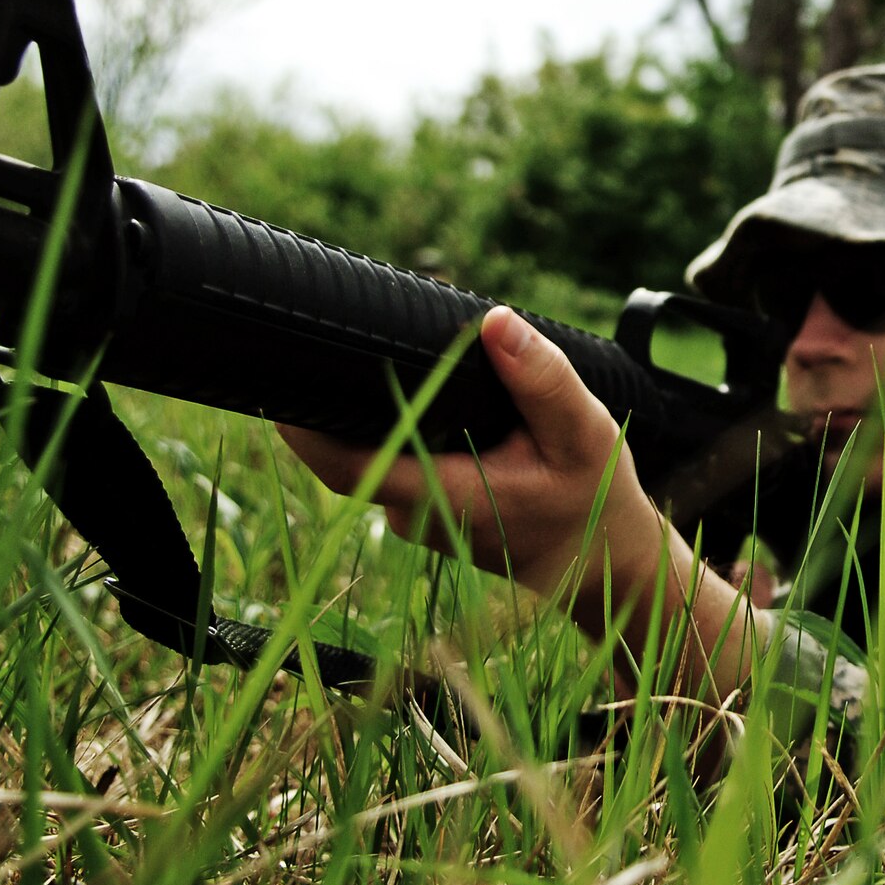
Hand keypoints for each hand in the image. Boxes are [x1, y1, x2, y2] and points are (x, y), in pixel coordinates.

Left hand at [279, 306, 658, 603]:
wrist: (606, 563)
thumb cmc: (596, 499)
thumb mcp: (584, 433)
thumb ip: (541, 380)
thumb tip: (495, 321)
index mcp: (444, 497)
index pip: (345, 467)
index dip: (302, 429)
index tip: (278, 378)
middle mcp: (416, 512)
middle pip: (350, 450)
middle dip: (339, 394)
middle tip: (334, 329)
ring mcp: (417, 515)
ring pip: (375, 451)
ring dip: (374, 406)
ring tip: (380, 346)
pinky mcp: (426, 508)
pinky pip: (394, 458)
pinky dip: (397, 424)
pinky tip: (416, 387)